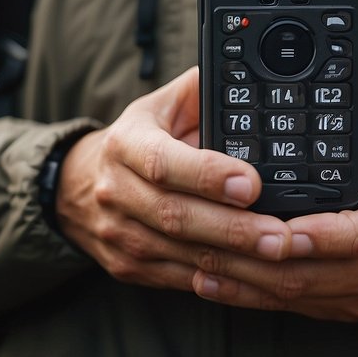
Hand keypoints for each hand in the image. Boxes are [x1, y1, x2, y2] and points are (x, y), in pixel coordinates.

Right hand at [56, 67, 289, 291]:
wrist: (76, 188)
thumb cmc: (138, 139)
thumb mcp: (161, 105)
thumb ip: (202, 90)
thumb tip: (248, 73)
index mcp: (125, 144)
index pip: (163, 162)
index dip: (208, 175)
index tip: (251, 183)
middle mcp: (116, 191)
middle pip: (177, 216)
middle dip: (234, 229)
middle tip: (281, 236)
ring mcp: (120, 234)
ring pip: (182, 254)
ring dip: (235, 262)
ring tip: (279, 261)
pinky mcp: (129, 268)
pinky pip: (181, 280)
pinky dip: (221, 282)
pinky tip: (255, 280)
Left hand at [189, 150, 357, 320]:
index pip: (355, 236)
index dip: (316, 235)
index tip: (280, 228)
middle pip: (314, 272)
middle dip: (262, 257)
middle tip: (219, 237)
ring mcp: (356, 296)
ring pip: (294, 293)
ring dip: (245, 277)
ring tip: (201, 255)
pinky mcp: (334, 311)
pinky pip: (285, 307)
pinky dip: (246, 295)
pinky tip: (210, 281)